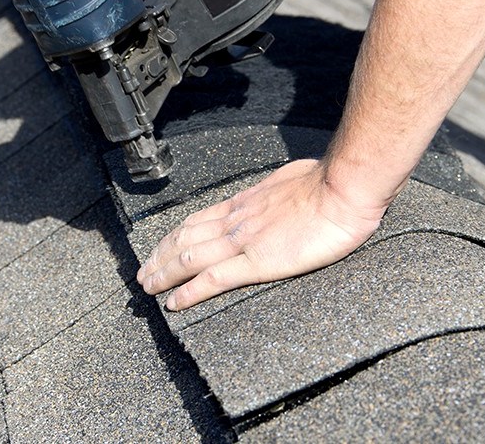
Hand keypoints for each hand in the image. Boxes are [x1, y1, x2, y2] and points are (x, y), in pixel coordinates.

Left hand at [136, 159, 385, 310]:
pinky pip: (214, 279)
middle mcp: (235, 220)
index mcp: (243, 202)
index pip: (197, 220)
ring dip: (164, 274)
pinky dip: (189, 292)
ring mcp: (243, 240)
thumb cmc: (324, 183)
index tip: (160, 248)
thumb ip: (271, 193)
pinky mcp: (258, 262)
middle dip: (159, 256)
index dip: (174, 236)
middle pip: (184, 238)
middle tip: (142, 272)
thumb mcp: (286, 180)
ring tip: (148, 287)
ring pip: (190, 258)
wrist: (342, 190)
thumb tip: (272, 194)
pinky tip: (175, 303)